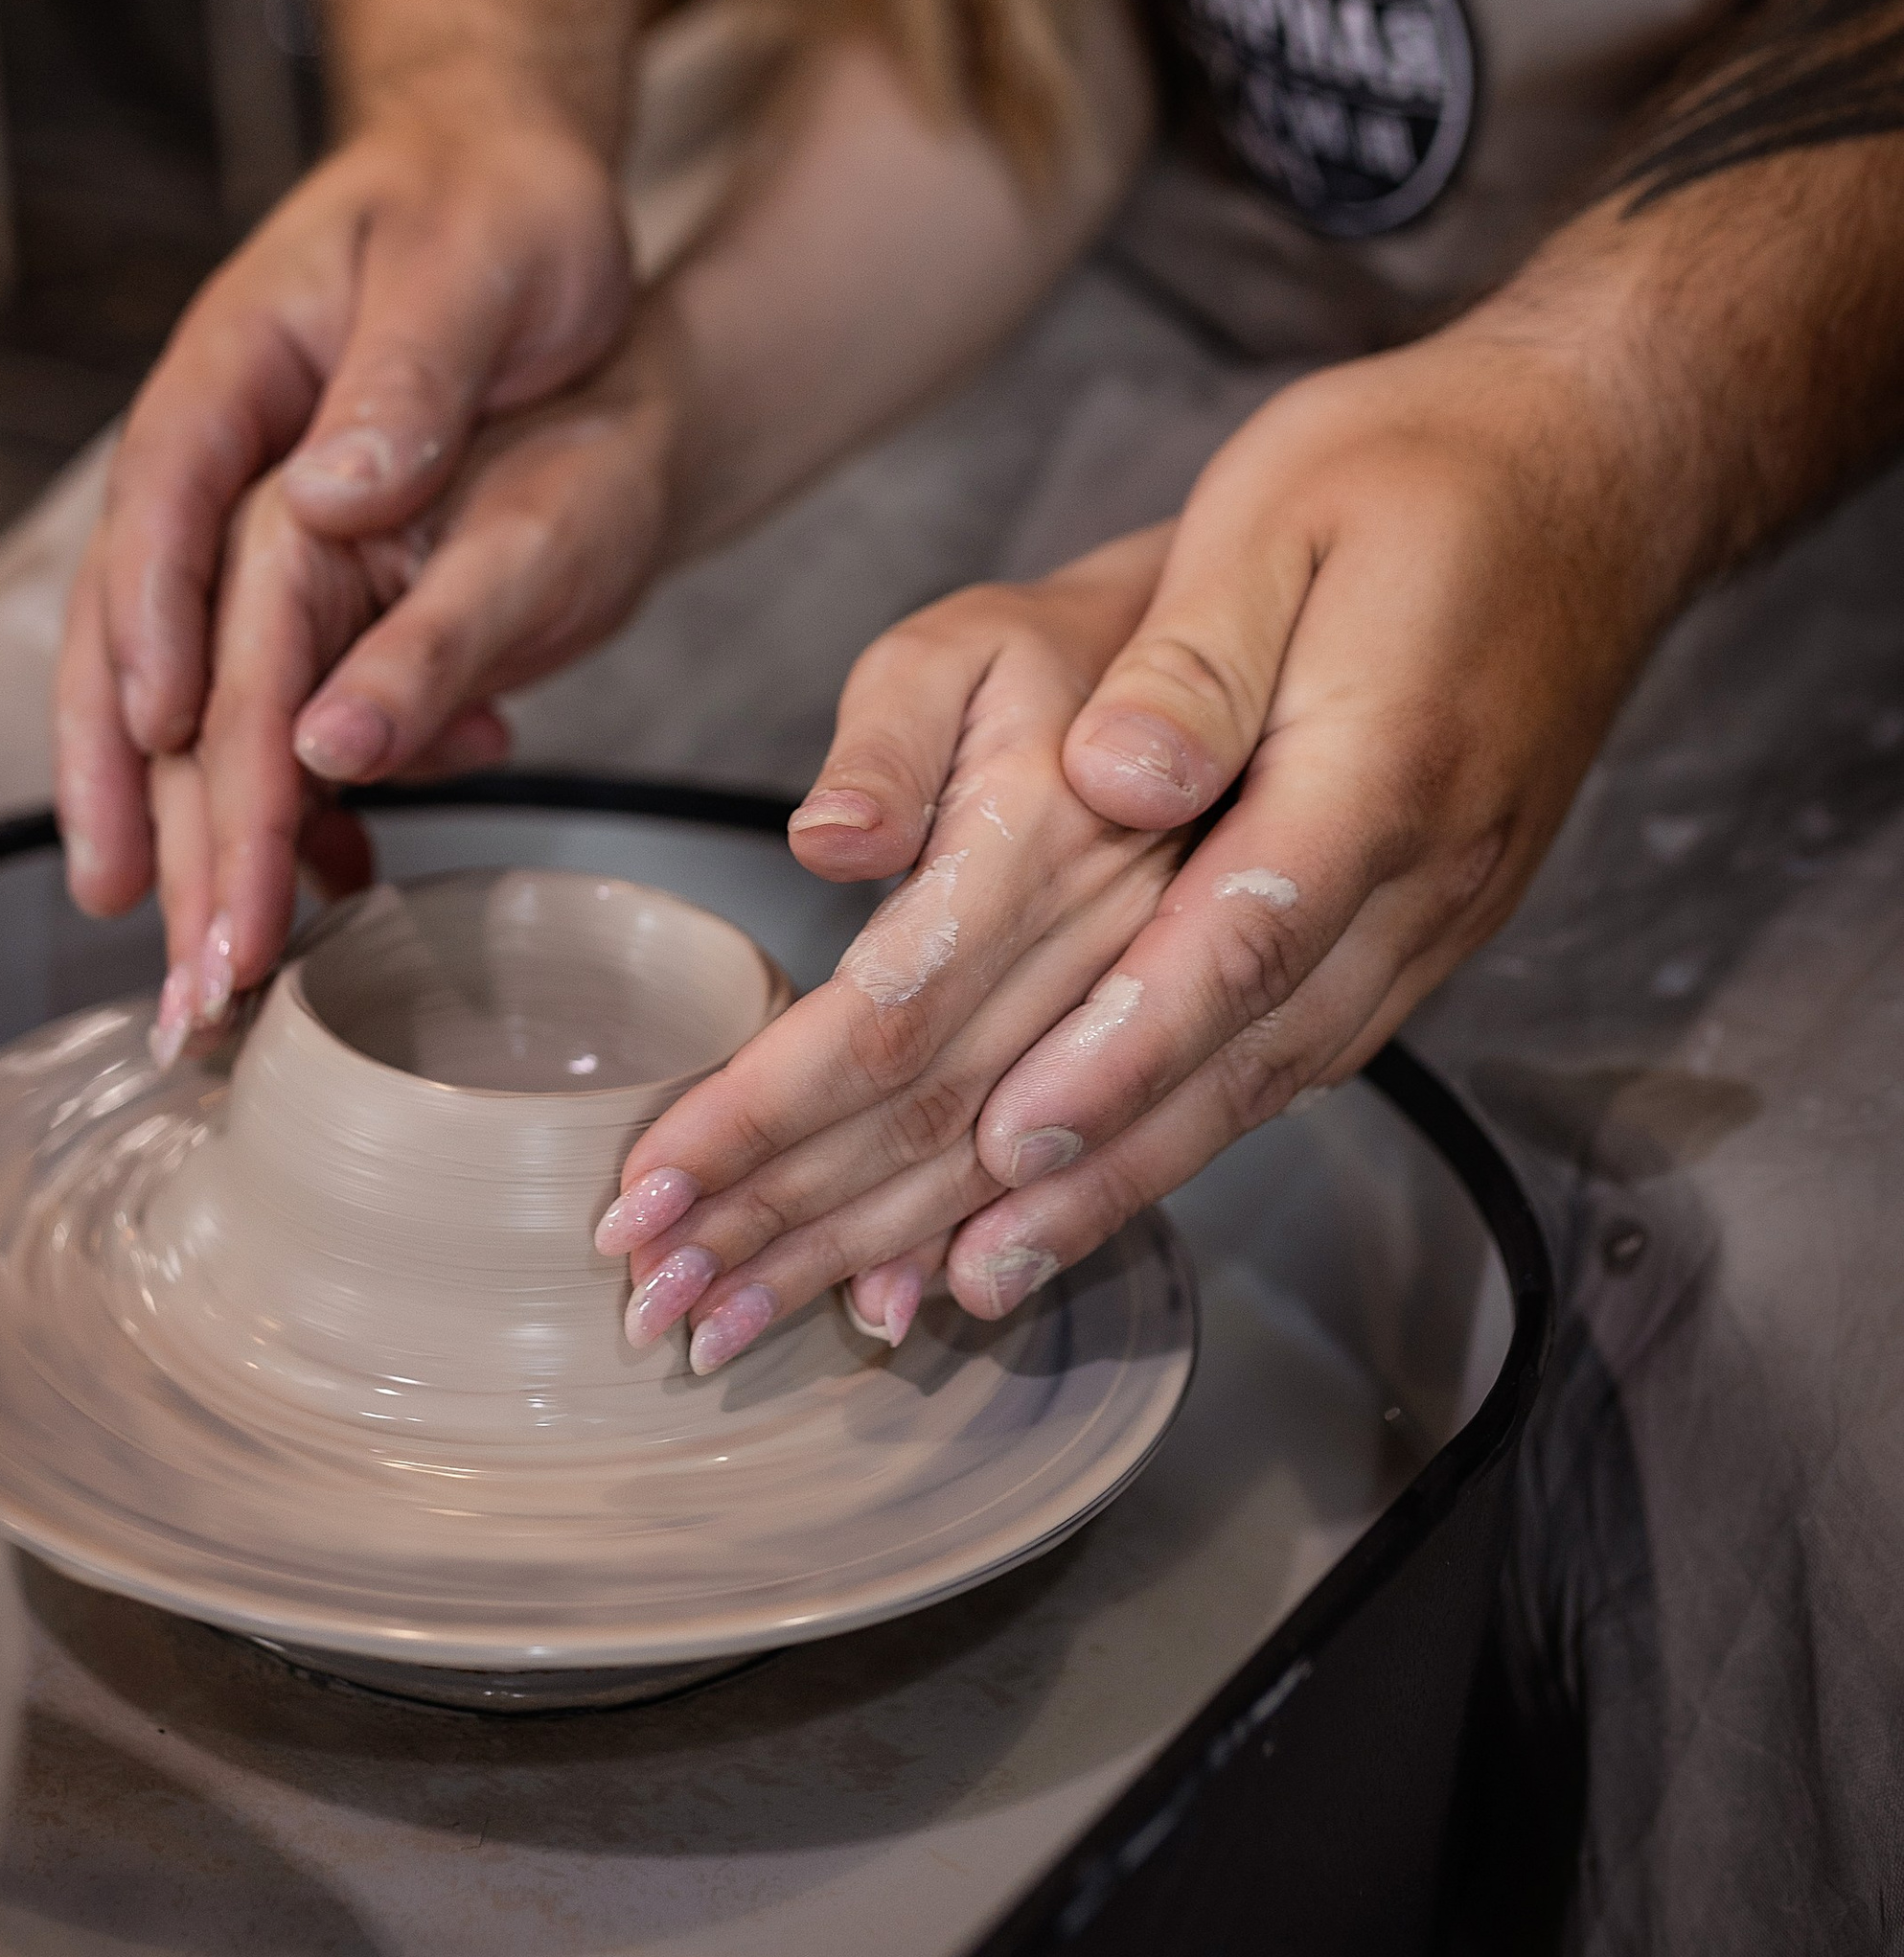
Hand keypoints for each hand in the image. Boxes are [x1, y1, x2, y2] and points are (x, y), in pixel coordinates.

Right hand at [55, 91, 629, 919]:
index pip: (161, 516)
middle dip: (143, 797)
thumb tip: (329, 494)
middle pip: (145, 640)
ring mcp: (250, 523)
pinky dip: (292, 789)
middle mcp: (215, 464)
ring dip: (197, 830)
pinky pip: (271, 696)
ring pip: (190, 695)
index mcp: (231, 377)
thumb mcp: (473, 264)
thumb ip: (405, 376)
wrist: (513, 181)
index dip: (148, 637)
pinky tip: (333, 874)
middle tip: (164, 934)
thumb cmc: (491, 207)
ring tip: (207, 962)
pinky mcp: (306, 567)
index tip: (158, 749)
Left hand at [591, 537, 1180, 1363]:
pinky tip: (926, 1294)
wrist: (1310, 628)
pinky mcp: (1251, 1035)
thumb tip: (830, 841)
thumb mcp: (973, 636)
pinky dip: (1018, 1239)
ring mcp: (1207, 999)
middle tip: (661, 1304)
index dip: (762, 1114)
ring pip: (1030, 1168)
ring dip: (879, 1257)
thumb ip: (895, 725)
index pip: (888, 1013)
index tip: (646, 1189)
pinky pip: (1137, 1163)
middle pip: (945, 1120)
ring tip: (744, 1327)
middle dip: (790, 1222)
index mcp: (1060, 837)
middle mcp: (1141, 939)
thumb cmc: (1097, 633)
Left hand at [606, 319, 1688, 1364]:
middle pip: (1241, 1058)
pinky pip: (1300, 1056)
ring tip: (977, 1276)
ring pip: (1269, 1082)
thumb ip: (1196, 655)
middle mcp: (1417, 872)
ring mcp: (1432, 913)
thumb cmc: (1412, 471)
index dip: (1121, 1051)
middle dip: (1083, 1173)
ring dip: (1125, 1185)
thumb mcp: (1285, 507)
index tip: (1008, 1138)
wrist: (1590, 474)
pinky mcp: (1422, 924)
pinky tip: (1101, 1185)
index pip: (1238, 943)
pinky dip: (1193, 1134)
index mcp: (1376, 768)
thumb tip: (1111, 776)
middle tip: (939, 1269)